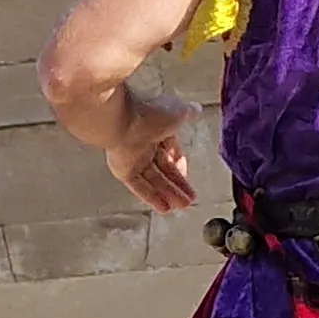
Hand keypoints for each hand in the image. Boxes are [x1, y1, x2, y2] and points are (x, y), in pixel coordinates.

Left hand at [105, 88, 196, 212]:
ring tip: (182, 206)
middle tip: (189, 199)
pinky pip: (139, 187)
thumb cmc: (149, 111)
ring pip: (153, 180)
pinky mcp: (123, 170)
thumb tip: (197, 109)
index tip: (188, 179)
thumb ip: (188, 113)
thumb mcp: (178, 112)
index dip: (181, 166)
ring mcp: (133, 158)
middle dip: (177, 185)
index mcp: (157, 128)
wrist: (121, 120)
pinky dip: (152, 197)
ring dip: (168, 194)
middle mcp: (144, 143)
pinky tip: (164, 208)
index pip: (171, 151)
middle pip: (163, 169)